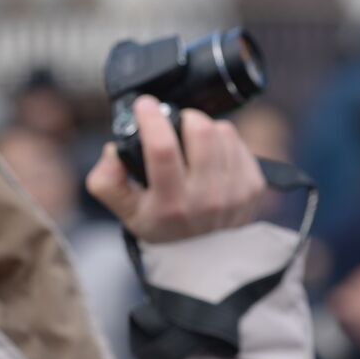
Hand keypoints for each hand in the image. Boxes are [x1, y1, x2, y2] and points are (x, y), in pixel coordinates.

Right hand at [86, 95, 266, 242]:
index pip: (163, 150)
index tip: (144, 104)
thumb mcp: (123, 209)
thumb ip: (106, 180)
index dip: (152, 119)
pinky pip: (238, 142)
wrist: (200, 254)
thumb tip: (113, 151)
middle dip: (184, 117)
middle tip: (174, 125)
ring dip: (204, 128)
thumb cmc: (160, 223)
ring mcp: (234, 194)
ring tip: (193, 144)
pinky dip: (222, 141)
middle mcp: (205, 200)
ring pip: (222, 131)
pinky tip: (211, 157)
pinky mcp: (253, 187)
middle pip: (201, 131)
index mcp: (169, 205)